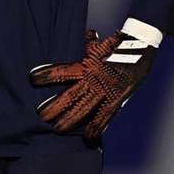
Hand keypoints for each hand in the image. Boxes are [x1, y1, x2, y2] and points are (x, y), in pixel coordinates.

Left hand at [29, 29, 155, 137]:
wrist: (141, 50)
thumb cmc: (118, 47)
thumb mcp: (99, 44)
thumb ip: (89, 42)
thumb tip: (87, 33)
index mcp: (86, 66)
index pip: (62, 72)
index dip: (47, 75)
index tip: (32, 79)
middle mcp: (93, 81)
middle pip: (70, 97)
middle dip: (54, 107)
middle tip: (40, 116)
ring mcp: (104, 92)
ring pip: (83, 110)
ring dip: (70, 121)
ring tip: (57, 129)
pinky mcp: (115, 101)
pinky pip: (104, 118)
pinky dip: (96, 129)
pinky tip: (88, 139)